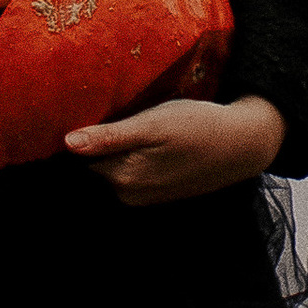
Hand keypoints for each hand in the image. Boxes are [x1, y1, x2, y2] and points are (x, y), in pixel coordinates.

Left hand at [65, 93, 284, 206]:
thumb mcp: (151, 124)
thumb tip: (67, 144)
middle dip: (95, 141)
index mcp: (122, 177)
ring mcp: (143, 196)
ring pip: (111, 168)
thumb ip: (109, 137)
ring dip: (113, 148)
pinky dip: (129, 156)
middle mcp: (128, 194)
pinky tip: (142, 140)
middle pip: (94, 164)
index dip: (80, 133)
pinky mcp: (156, 192)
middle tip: (105, 110)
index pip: (80, 157)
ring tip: (126, 122)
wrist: (241, 145)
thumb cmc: (196, 127)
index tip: (80, 110)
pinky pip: (129, 173)